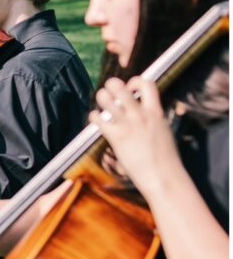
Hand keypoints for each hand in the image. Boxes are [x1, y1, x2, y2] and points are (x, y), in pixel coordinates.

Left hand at [89, 77, 180, 198]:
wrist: (164, 176)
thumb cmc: (165, 158)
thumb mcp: (163, 130)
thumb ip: (153, 118)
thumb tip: (146, 113)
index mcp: (156, 112)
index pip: (147, 83)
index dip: (135, 81)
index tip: (130, 88)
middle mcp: (141, 115)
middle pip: (120, 86)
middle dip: (112, 85)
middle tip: (111, 92)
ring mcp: (128, 125)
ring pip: (106, 99)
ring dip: (101, 97)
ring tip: (102, 103)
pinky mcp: (116, 137)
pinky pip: (98, 119)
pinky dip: (93, 117)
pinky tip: (96, 120)